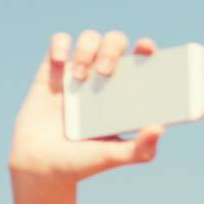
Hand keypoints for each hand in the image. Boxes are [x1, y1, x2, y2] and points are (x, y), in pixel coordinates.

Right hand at [8, 30, 161, 182]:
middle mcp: (105, 78)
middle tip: (107, 72)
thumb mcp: (115, 156)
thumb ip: (141, 148)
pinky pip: (58, 41)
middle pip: (116, 42)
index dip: (148, 48)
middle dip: (113, 49)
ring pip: (90, 38)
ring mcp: (79, 72)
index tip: (147, 48)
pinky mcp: (52, 71)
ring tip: (82, 77)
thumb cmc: (83, 161)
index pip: (142, 61)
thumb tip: (160, 128)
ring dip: (89, 49)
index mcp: (126, 94)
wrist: (42, 166)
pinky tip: (61, 62)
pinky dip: (61, 44)